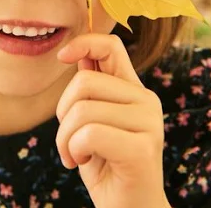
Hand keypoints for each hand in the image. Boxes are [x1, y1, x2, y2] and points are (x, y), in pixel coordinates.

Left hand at [55, 34, 170, 207]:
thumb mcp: (93, 123)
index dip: (83, 42)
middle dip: (62, 114)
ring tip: (74, 155)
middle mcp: (146, 101)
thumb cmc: (107, 168)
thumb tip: (76, 53)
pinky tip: (81, 162)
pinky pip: (89, 134)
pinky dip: (75, 150)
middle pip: (83, 83)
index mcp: (133, 91)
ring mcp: (148, 123)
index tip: (61, 57)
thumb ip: (92, 91)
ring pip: (83, 111)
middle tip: (69, 141)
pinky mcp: (142, 148)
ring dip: (65, 139)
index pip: (111, 46)